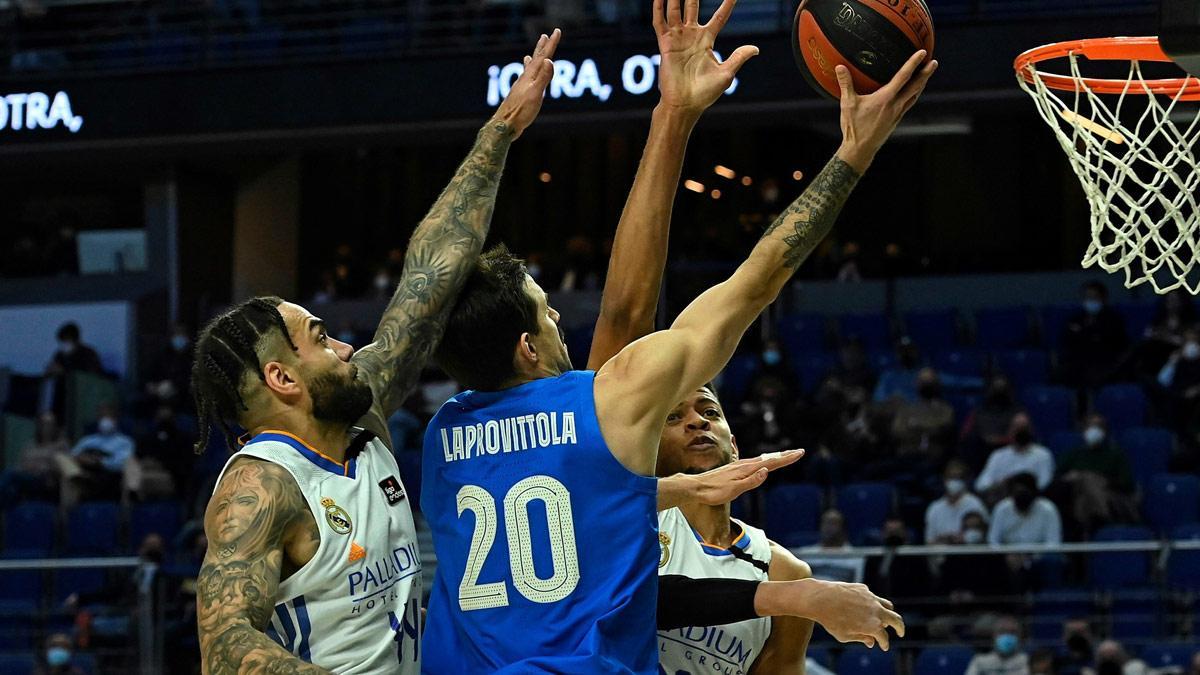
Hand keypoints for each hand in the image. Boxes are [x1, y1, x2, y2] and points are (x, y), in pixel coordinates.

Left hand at [493, 29, 561, 139]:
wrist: (504, 126)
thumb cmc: (520, 111)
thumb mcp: (536, 94)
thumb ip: (543, 78)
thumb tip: (549, 60)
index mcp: (530, 77)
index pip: (543, 57)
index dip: (551, 44)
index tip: (557, 31)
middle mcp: (524, 79)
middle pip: (534, 60)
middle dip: (541, 48)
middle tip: (544, 36)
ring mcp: (521, 87)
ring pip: (528, 70)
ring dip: (532, 61)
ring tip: (529, 54)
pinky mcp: (519, 96)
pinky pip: (524, 81)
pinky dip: (526, 76)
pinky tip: (523, 79)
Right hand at [653, 0, 757, 114]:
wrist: (684, 104)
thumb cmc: (705, 92)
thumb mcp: (726, 73)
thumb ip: (738, 57)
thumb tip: (756, 49)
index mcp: (707, 41)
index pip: (719, 17)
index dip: (727, 4)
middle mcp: (691, 36)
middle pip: (693, 7)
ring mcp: (677, 39)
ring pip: (675, 10)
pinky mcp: (665, 44)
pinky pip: (660, 23)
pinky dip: (659, 9)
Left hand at [687, 449, 803, 504]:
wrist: (694, 487)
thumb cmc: (713, 492)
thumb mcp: (733, 490)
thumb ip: (750, 481)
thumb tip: (766, 471)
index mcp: (746, 469)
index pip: (770, 463)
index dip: (786, 459)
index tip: (799, 453)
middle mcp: (743, 465)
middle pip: (768, 459)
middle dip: (784, 456)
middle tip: (798, 451)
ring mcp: (737, 466)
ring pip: (760, 460)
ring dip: (774, 457)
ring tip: (784, 455)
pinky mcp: (733, 469)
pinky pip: (753, 462)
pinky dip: (762, 460)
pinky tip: (760, 461)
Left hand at [798, 579, 904, 649]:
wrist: (819, 599)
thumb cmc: (830, 621)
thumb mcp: (845, 636)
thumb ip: (861, 638)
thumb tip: (871, 641)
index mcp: (874, 626)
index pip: (884, 638)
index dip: (884, 644)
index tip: (883, 646)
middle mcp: (876, 611)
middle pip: (896, 620)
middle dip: (900, 628)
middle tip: (900, 632)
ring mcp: (871, 598)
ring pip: (887, 606)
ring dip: (889, 614)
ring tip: (886, 619)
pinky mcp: (863, 588)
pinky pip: (872, 597)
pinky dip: (872, 604)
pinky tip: (866, 607)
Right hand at [835, 50, 937, 171]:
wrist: (860, 149)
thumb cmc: (854, 127)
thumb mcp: (848, 104)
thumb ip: (846, 84)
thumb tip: (840, 67)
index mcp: (886, 98)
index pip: (903, 77)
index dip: (913, 63)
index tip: (922, 53)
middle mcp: (896, 105)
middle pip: (916, 86)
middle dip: (926, 73)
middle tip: (934, 62)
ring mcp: (898, 113)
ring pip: (915, 95)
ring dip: (922, 84)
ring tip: (927, 75)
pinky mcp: (896, 120)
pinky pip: (909, 103)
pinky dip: (914, 94)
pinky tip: (913, 93)